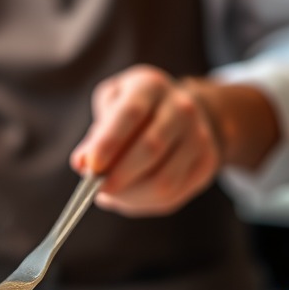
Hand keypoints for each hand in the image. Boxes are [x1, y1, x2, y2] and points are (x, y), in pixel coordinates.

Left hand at [69, 65, 221, 216]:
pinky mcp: (207, 161)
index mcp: (151, 86)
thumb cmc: (133, 109)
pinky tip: (130, 197)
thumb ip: (94, 135)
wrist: (181, 109)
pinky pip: (174, 193)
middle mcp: (182, 107)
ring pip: (164, 179)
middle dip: (120, 176)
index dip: (109, 142)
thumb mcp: (109, 108)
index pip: (131, 114)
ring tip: (111, 195)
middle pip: (151, 148)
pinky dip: (146, 202)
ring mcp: (199, 135)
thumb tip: (81, 163)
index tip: (91, 167)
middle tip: (97, 190)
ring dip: (131, 196)